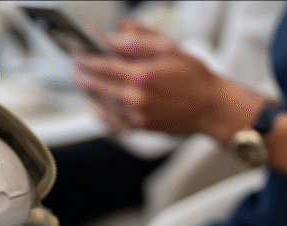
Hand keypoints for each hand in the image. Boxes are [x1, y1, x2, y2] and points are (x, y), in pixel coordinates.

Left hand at [73, 19, 247, 137]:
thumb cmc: (194, 77)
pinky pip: (111, 121)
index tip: (77, 52)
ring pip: (102, 104)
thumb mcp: (169, 48)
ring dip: (90, 92)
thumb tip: (115, 35)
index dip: (88, 57)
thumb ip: (139, 41)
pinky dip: (101, 112)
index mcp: (143, 75)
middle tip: (75, 66)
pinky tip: (96, 103)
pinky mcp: (139, 128)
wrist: (211, 107)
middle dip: (83, 74)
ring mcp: (136, 115)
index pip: (105, 64)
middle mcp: (137, 97)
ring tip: (83, 81)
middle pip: (98, 85)